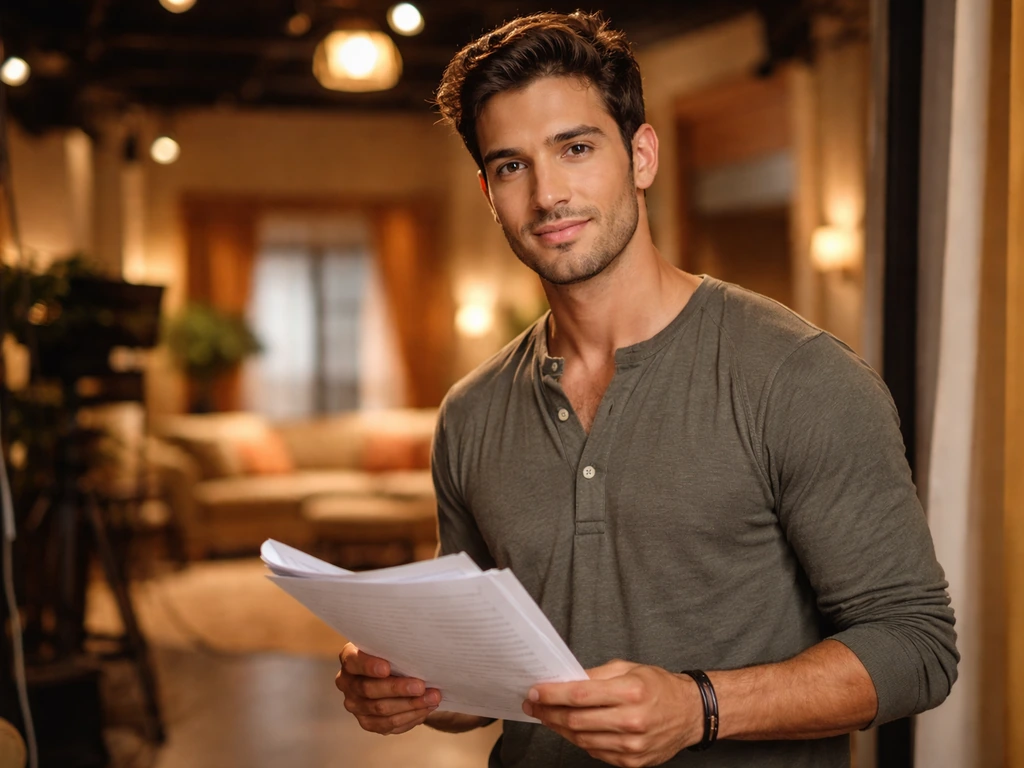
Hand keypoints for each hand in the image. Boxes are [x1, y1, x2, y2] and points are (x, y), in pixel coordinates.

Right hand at [336, 643, 440, 734]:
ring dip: (410, 705)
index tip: (386, 668)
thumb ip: (396, 649)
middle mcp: (347, 682)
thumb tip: (418, 653)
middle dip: (398, 689)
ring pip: (381, 710)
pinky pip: (387, 725)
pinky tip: (424, 709)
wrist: (393, 673)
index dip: (369, 666)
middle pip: (369, 689)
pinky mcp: (367, 722)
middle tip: (421, 686)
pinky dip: (409, 717)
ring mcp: (355, 705)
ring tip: (432, 698)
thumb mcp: (391, 646)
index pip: (353, 661)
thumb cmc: (393, 654)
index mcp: (349, 658)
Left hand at [523, 659, 702, 766]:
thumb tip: (564, 680)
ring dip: (559, 728)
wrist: (690, 714)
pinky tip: (570, 729)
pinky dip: (579, 740)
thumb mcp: (629, 668)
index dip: (552, 694)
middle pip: (576, 720)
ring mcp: (632, 745)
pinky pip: (595, 751)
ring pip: (582, 739)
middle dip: (548, 712)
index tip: (534, 691)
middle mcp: (632, 720)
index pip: (580, 694)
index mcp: (631, 691)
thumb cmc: (658, 687)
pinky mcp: (632, 761)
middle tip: (532, 704)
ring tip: (547, 716)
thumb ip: (596, 675)